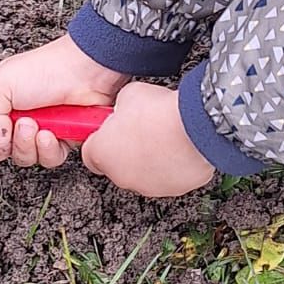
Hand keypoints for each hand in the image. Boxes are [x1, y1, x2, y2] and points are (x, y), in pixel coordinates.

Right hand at [0, 33, 128, 169]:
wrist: (87, 72)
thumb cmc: (47, 68)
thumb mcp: (0, 82)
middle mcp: (15, 112)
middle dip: (6, 142)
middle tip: (19, 124)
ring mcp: (38, 126)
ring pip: (22, 156)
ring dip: (27, 145)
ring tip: (37, 126)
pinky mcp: (60, 137)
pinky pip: (48, 158)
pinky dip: (49, 150)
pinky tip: (53, 133)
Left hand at [81, 82, 217, 198]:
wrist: (194, 126)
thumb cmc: (160, 113)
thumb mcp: (130, 95)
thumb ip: (121, 106)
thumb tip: (127, 106)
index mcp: (102, 152)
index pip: (90, 153)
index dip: (102, 140)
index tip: (111, 132)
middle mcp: (121, 176)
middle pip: (118, 164)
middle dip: (129, 149)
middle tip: (143, 129)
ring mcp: (147, 185)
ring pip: (144, 172)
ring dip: (152, 158)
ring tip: (166, 136)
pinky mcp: (173, 189)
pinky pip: (170, 177)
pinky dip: (174, 165)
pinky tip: (180, 146)